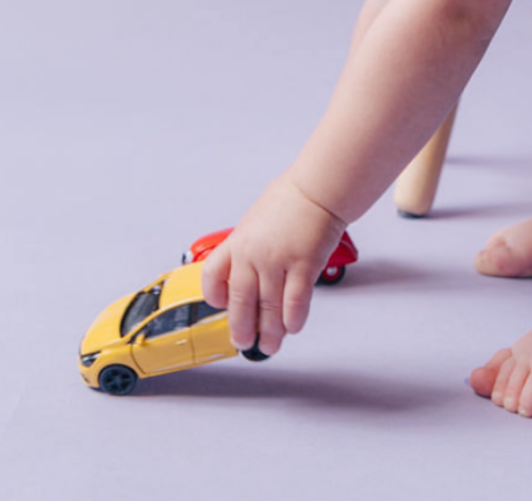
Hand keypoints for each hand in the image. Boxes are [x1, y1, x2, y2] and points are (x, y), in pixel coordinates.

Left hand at [200, 174, 346, 356]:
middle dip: (242, 329)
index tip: (222, 307)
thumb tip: (251, 265)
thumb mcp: (257, 218)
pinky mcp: (304, 266)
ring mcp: (278, 262)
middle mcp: (254, 254)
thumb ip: (250, 244)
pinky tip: (292, 327)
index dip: (215, 297)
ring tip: (270, 345)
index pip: (213, 277)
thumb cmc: (293, 198)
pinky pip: (295, 303)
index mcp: (238, 242)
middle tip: (245, 342)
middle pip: (240, 303)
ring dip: (270, 332)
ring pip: (269, 309)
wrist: (319, 188)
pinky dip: (293, 320)